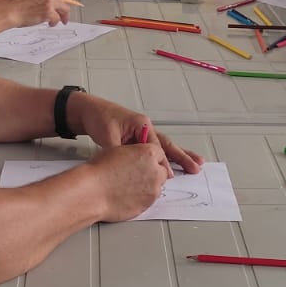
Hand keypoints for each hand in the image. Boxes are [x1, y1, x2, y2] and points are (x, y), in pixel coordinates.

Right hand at [4, 0, 71, 27]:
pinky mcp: (48, 11)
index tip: (59, 4)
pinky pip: (57, 18)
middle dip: (62, 8)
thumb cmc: (14, 4)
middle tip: (62, 15)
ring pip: (64, 9)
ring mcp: (49, 1)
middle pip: (62, 0)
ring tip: (55, 21)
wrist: (8, 11)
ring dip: (60, 16)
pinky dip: (54, 22)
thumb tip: (50, 2)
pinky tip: (50, 24)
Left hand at [67, 91, 204, 172]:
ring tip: (196, 163)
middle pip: (167, 145)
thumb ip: (120, 152)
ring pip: (165, 147)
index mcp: (142, 124)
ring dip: (180, 155)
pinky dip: (166, 156)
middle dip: (183, 156)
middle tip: (197, 166)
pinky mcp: (138, 139)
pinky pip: (155, 149)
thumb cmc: (99, 118)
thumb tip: (127, 168)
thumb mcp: (108, 136)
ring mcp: (143, 133)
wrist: (89, 111)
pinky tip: (174, 164)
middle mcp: (146, 128)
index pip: (156, 146)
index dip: (163, 161)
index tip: (169, 175)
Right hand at [87, 143, 173, 221]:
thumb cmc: (99, 172)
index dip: (150, 158)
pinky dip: (141, 198)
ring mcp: (153, 189)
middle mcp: (155, 171)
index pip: (159, 153)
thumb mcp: (117, 151)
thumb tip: (134, 159)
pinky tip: (127, 195)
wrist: (92, 193)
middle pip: (162, 171)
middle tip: (135, 175)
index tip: (145, 162)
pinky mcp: (148, 204)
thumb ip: (133, 154)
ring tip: (128, 186)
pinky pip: (149, 200)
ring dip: (148, 186)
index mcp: (148, 153)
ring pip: (157, 186)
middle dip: (152, 172)